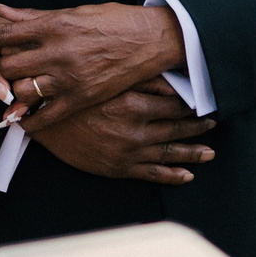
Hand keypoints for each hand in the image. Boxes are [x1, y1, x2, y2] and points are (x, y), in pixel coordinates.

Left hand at [0, 0, 17, 109]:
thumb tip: (6, 96)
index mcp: (13, 35)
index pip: (26, 68)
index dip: (21, 92)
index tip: (15, 113)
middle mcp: (21, 40)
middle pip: (30, 73)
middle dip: (24, 97)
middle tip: (12, 118)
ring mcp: (18, 46)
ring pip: (26, 74)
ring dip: (21, 95)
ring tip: (12, 116)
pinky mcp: (13, 52)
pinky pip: (20, 71)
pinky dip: (16, 87)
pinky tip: (13, 104)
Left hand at [0, 2, 185, 128]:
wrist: (152, 40)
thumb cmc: (113, 20)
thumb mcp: (73, 11)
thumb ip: (33, 15)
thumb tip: (0, 9)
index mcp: (54, 25)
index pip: (5, 33)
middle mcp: (58, 52)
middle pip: (9, 65)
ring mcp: (70, 77)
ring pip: (24, 90)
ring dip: (11, 92)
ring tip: (6, 92)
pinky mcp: (82, 98)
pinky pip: (47, 116)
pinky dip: (29, 121)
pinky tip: (19, 122)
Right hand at [26, 84, 213, 183]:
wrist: (42, 122)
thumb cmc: (73, 95)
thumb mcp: (106, 81)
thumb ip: (142, 80)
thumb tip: (175, 82)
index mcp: (135, 106)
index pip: (175, 105)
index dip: (193, 104)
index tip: (205, 103)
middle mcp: (136, 132)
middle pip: (177, 129)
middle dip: (197, 127)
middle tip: (213, 124)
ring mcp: (129, 153)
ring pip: (170, 154)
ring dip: (192, 153)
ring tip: (209, 152)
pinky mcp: (118, 168)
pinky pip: (151, 174)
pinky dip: (172, 176)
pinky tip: (186, 175)